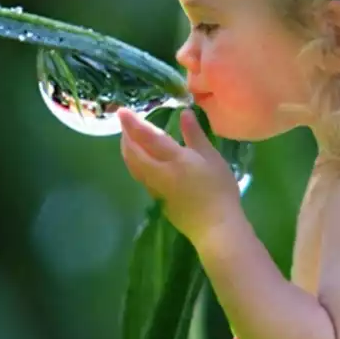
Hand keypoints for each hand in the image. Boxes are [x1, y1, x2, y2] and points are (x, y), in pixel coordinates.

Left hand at [117, 107, 241, 247]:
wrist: (215, 227)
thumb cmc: (218, 189)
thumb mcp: (211, 157)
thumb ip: (194, 135)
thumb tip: (184, 112)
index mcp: (173, 159)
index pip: (147, 136)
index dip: (132, 123)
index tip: (121, 111)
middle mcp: (158, 172)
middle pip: (133, 151)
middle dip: (126, 135)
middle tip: (124, 121)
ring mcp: (155, 187)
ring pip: (133, 165)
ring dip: (127, 149)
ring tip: (127, 137)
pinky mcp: (157, 198)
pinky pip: (138, 175)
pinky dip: (134, 161)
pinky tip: (139, 159)